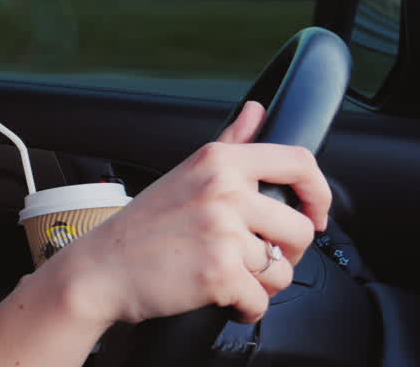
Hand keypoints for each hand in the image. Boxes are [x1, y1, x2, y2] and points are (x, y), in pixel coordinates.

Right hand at [47, 101, 331, 325]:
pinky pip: (260, 302)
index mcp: (218, 162)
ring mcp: (222, 233)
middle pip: (301, 229)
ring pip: (283, 270)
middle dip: (286, 253)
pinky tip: (221, 297)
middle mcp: (224, 191)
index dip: (318, 192)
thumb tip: (257, 111)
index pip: (298, 163)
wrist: (101, 269)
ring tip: (231, 277)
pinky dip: (244, 308)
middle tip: (256, 258)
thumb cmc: (142, 226)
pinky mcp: (219, 274)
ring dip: (262, 284)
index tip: (315, 212)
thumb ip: (230, 143)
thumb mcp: (185, 173)